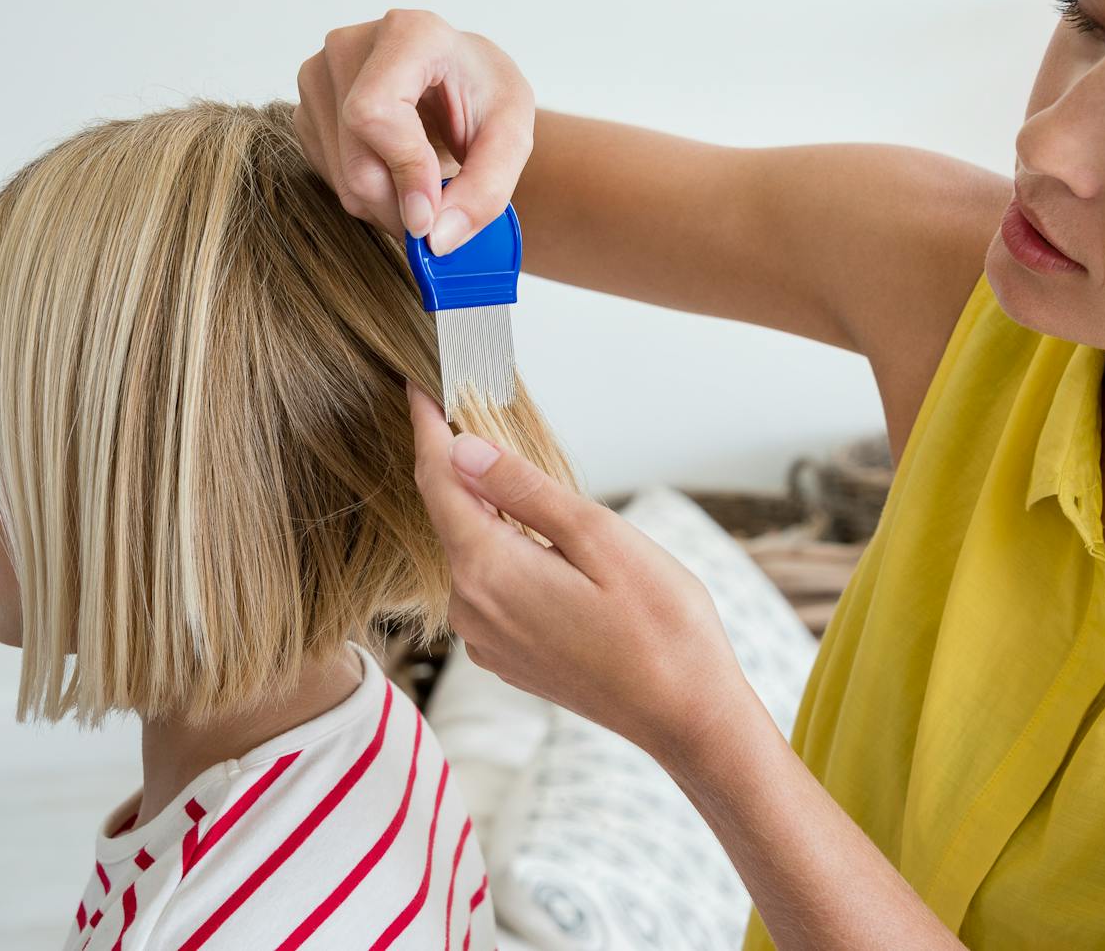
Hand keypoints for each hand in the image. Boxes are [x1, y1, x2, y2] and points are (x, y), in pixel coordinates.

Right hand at [294, 10, 535, 255]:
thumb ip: (485, 189)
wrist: (458, 83)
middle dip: (401, 208)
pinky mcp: (307, 111)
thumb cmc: (485, 97)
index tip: (431, 217)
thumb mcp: (511, 137)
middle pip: (357, 159)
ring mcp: (320, 78)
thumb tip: (437, 239)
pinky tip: (397, 176)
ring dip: (388, 208)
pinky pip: (331, 179)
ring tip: (425, 192)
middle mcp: (351, 47)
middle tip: (438, 221)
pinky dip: (369, 198)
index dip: (404, 172)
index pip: (376, 114)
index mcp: (409, 34)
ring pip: (342, 180)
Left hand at [406, 381, 754, 766]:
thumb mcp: (599, 538)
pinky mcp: (508, 657)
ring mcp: (487, 640)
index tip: (418, 388)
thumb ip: (524, 491)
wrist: (686, 716)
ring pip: (475, 554)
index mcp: (488, 571)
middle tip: (488, 419)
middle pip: (452, 517)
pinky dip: (508, 556)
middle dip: (466, 470)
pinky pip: (492, 589)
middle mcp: (471, 610)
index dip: (426, 430)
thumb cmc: (660, 627)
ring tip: (536, 489)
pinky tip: (551, 550)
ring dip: (494, 516)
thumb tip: (464, 450)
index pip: (437, 481)